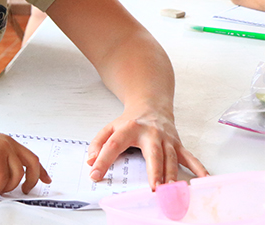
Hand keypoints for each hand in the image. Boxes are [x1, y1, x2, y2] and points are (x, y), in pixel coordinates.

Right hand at [0, 125, 51, 196]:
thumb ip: (1, 157)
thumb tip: (8, 174)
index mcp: (8, 141)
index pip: (31, 156)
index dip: (41, 170)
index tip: (46, 179)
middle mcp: (9, 144)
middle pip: (32, 164)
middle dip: (32, 180)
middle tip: (26, 190)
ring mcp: (3, 149)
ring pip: (18, 174)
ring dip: (10, 187)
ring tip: (1, 191)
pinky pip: (3, 179)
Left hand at [86, 108, 207, 188]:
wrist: (151, 105)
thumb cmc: (129, 121)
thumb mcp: (110, 127)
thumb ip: (98, 143)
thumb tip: (90, 161)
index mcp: (129, 129)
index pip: (113, 145)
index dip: (103, 160)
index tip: (95, 175)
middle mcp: (150, 133)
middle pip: (153, 152)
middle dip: (154, 171)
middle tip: (154, 188)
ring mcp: (166, 139)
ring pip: (171, 157)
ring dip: (172, 174)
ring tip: (171, 190)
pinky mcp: (178, 143)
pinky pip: (189, 157)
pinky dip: (198, 168)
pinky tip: (204, 179)